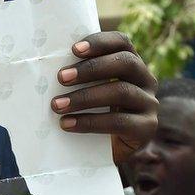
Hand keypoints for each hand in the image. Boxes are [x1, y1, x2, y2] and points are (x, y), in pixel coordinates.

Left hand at [52, 31, 158, 162]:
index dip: (100, 42)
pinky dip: (91, 122)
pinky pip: (120, 122)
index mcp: (132, 64)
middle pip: (125, 63)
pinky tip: (68, 124)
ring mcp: (149, 104)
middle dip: (91, 69)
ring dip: (86, 97)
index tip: (74, 49)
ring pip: (122, 92)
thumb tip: (45, 67)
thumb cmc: (93, 114)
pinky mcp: (147, 128)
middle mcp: (146, 80)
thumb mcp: (89, 91)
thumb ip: (79, 77)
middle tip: (61, 78)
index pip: (122, 42)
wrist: (105, 152)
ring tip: (58, 105)